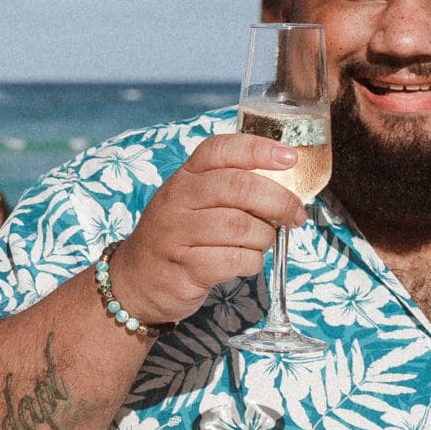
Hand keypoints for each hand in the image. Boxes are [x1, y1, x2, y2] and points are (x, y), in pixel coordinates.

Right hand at [104, 132, 308, 326]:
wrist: (135, 280)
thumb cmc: (178, 237)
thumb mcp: (193, 202)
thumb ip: (229, 189)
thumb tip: (286, 186)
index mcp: (184, 178)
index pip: (220, 150)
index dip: (258, 149)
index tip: (289, 159)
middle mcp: (177, 200)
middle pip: (239, 188)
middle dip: (279, 201)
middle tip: (295, 214)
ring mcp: (177, 234)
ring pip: (241, 227)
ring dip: (265, 237)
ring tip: (261, 243)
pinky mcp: (185, 267)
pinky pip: (234, 260)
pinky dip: (251, 262)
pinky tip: (245, 262)